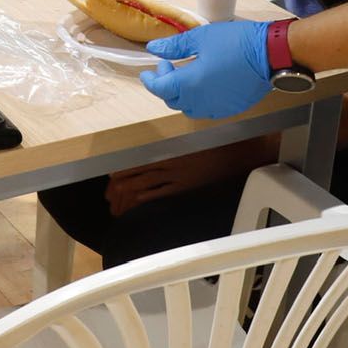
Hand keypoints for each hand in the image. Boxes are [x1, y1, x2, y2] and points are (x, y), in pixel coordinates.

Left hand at [104, 137, 274, 215]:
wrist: (239, 152)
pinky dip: (140, 203)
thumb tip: (151, 154)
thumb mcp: (189, 139)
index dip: (117, 172)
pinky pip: (155, 196)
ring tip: (116, 208)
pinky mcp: (184, 188)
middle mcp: (166, 161)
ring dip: (123, 199)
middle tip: (108, 198)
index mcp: (165, 146)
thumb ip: (170, 146)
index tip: (109, 178)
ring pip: (139, 188)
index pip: (132, 159)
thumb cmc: (217, 142)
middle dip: (115, 189)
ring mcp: (175, 176)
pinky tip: (134, 208)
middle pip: (131, 176)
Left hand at [140, 20, 273, 118]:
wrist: (270, 54)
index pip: (161, 88)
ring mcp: (217, 108)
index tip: (147, 72)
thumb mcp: (200, 38)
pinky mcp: (231, 109)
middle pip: (172, 100)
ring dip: (180, 95)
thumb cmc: (236, 43)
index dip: (151, 81)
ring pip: (189, 108)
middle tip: (169, 65)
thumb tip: (153, 49)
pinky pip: (206, 109)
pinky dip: (198, 100)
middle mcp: (201, 101)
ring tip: (184, 75)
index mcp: (190, 84)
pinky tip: (203, 84)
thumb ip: (174, 47)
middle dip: (165, 84)